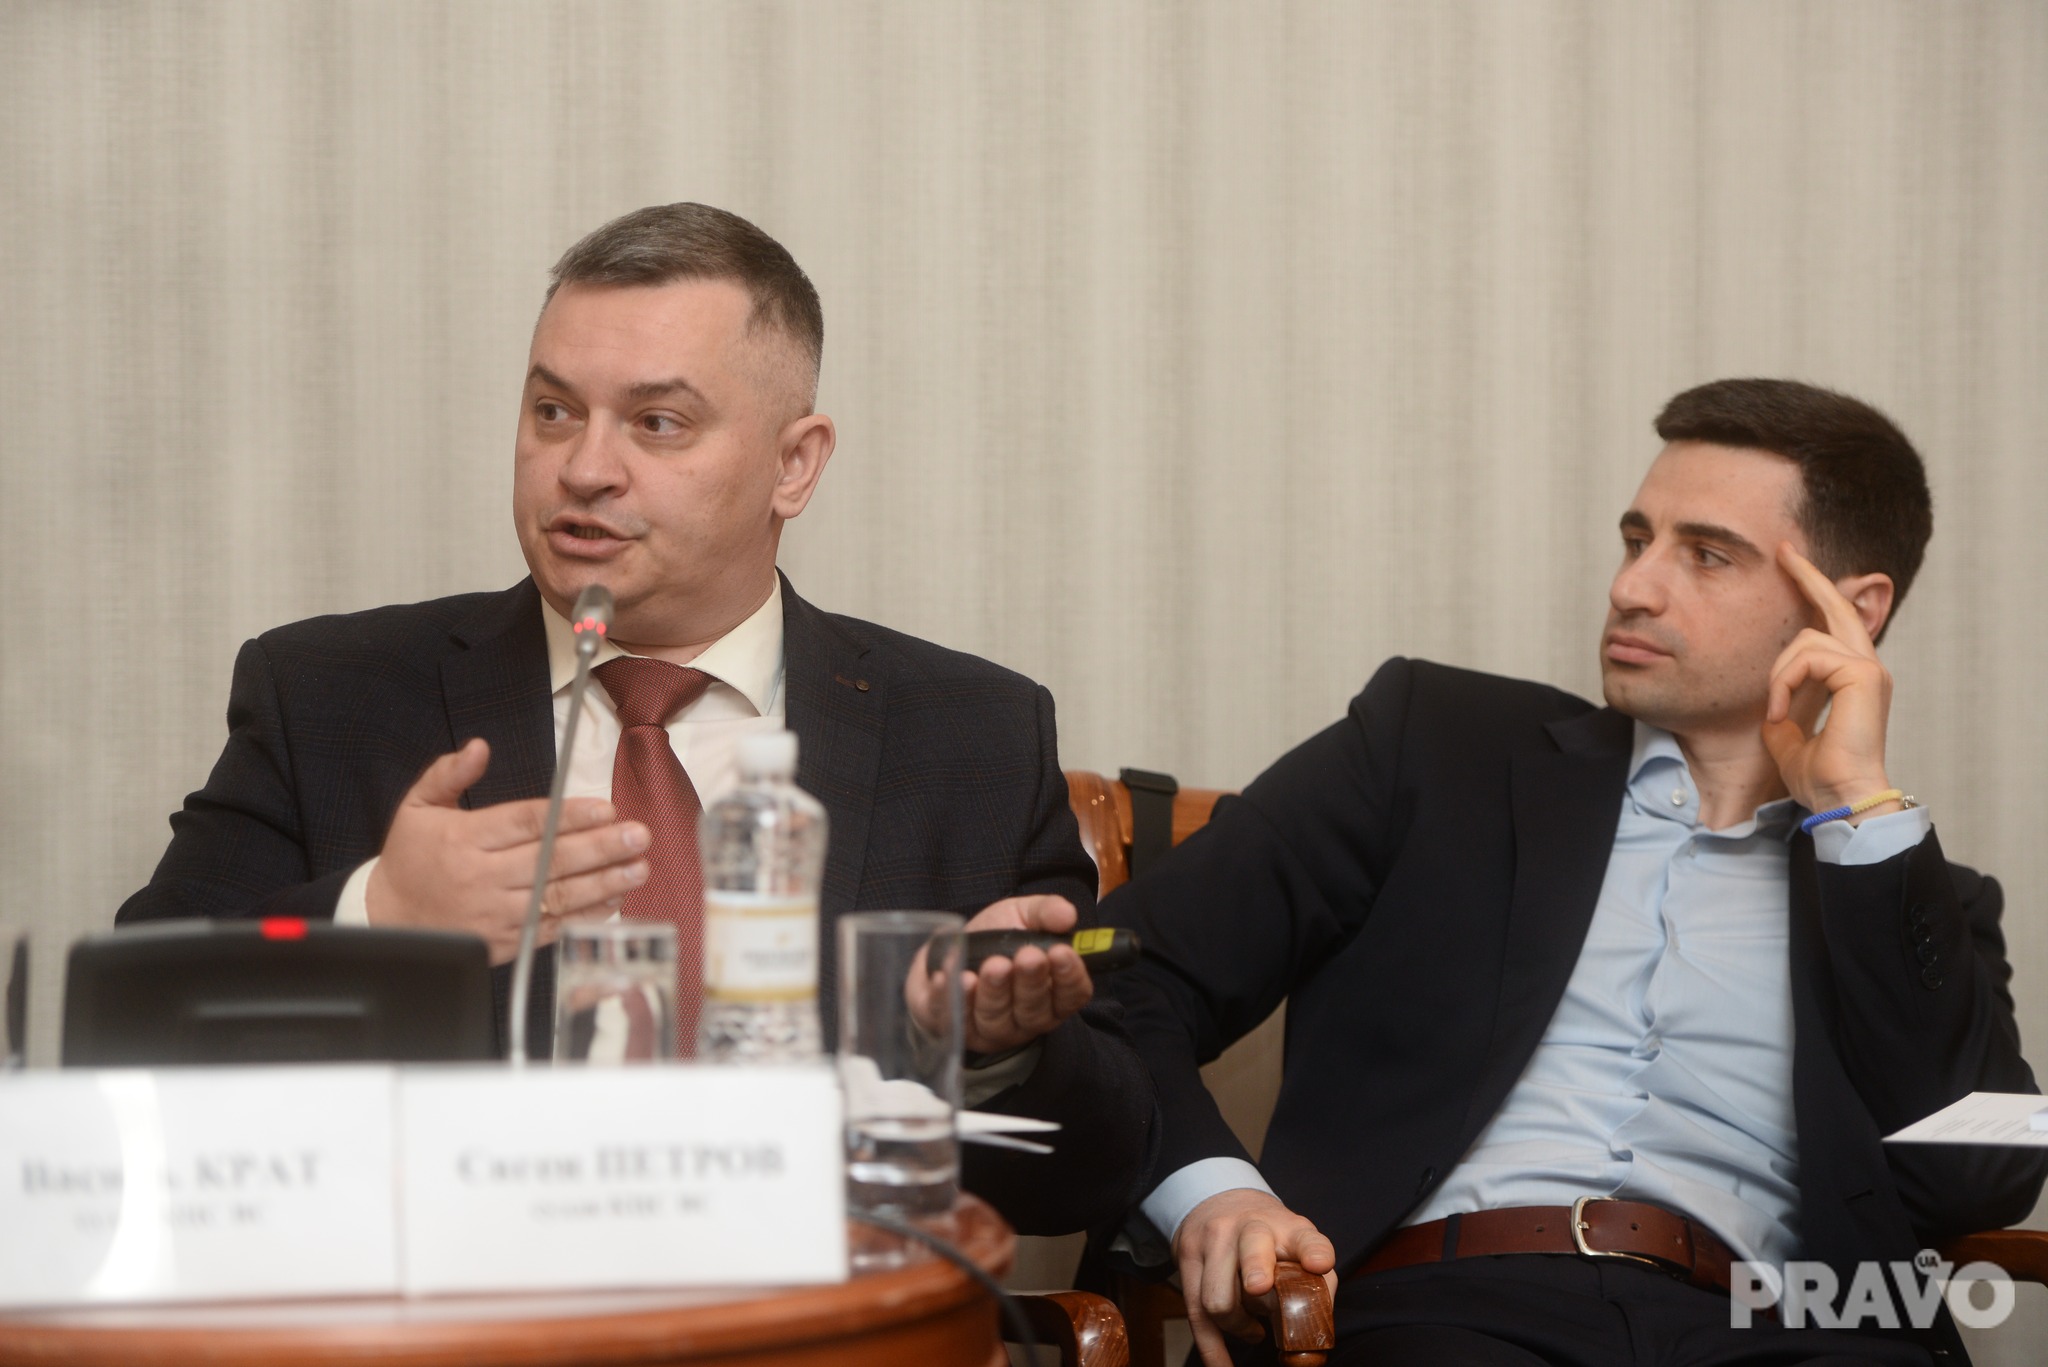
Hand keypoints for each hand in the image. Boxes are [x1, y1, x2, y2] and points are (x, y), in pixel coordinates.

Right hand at [365, 739, 652, 963]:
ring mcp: (495, 914)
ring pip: (557, 897)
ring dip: (603, 883)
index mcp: (464, 840)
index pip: (526, 824)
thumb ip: (448, 775)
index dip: (569, 817)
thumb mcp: (417, 808)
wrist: (387, 920)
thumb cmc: (410, 859)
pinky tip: (614, 901)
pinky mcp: (504, 942)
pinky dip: (584, 916)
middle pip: (550, 861)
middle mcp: (482, 878)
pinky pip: (551, 928)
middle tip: (639, 836)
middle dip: (600, 848)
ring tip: (639, 868)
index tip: (606, 808)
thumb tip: (479, 747)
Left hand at [905, 895, 1093, 1053]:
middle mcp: (1030, 1017)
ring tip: (992, 964)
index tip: (1062, 952)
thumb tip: (1067, 914)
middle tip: (1027, 956)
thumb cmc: (996, 937)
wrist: (949, 950)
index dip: (1071, 976)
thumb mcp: (1023, 914)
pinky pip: (959, 1019)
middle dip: (1032, 982)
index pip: (1074, 994)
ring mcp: (995, 1029)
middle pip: (1036, 1010)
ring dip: (995, 991)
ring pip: (998, 1018)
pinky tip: (957, 976)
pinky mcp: (961, 1031)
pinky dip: (958, 997)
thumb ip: (1046, 912)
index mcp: (1055, 992)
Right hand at [1174, 1188, 1336, 1366]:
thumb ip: (1316, 1279)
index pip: (1304, 1236)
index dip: (1313, 1251)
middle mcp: (1247, 1228)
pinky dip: (1212, 1350)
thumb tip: (1318, 1323)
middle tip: (1260, 1288)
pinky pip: (1196, 1315)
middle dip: (1256, 1271)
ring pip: (1220, 1298)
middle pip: (1252, 1250)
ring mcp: (1212, 1243)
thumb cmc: (1266, 1233)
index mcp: (1283, 1226)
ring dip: (1240, 1325)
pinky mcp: (1188, 1262)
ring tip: (1254, 1327)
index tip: (1319, 1264)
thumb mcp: (1296, 1241)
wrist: (1216, 1201)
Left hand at [1762, 544, 1896, 816]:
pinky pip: (1807, 658)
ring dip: (1779, 675)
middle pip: (1836, 606)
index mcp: (1853, 679)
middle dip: (1809, 576)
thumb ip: (1782, 712)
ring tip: (1776, 711)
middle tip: (1785, 550)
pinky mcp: (1862, 674)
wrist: (1841, 798)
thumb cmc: (1820, 777)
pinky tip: (1781, 711)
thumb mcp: (1787, 737)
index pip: (1833, 625)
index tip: (1790, 565)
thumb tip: (1772, 707)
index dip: (1814, 594)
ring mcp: (1868, 668)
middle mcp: (1867, 667)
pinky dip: (1785, 683)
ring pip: (1806, 640)